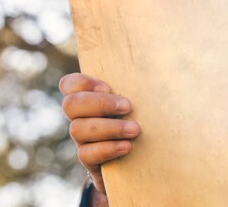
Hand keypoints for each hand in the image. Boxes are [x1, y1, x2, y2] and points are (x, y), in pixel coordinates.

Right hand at [59, 73, 140, 195]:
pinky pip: (86, 154)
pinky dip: (108, 148)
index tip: (109, 88)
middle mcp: (81, 117)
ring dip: (110, 127)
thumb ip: (141, 84)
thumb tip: (157, 67)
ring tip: (135, 129)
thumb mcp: (143, 100)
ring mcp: (83, 139)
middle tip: (128, 107)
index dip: (84, 83)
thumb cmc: (146, 119)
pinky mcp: (90, 161)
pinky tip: (127, 146)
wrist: (146, 159)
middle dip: (100, 104)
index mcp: (91, 97)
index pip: (70, 84)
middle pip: (71, 104)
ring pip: (78, 129)